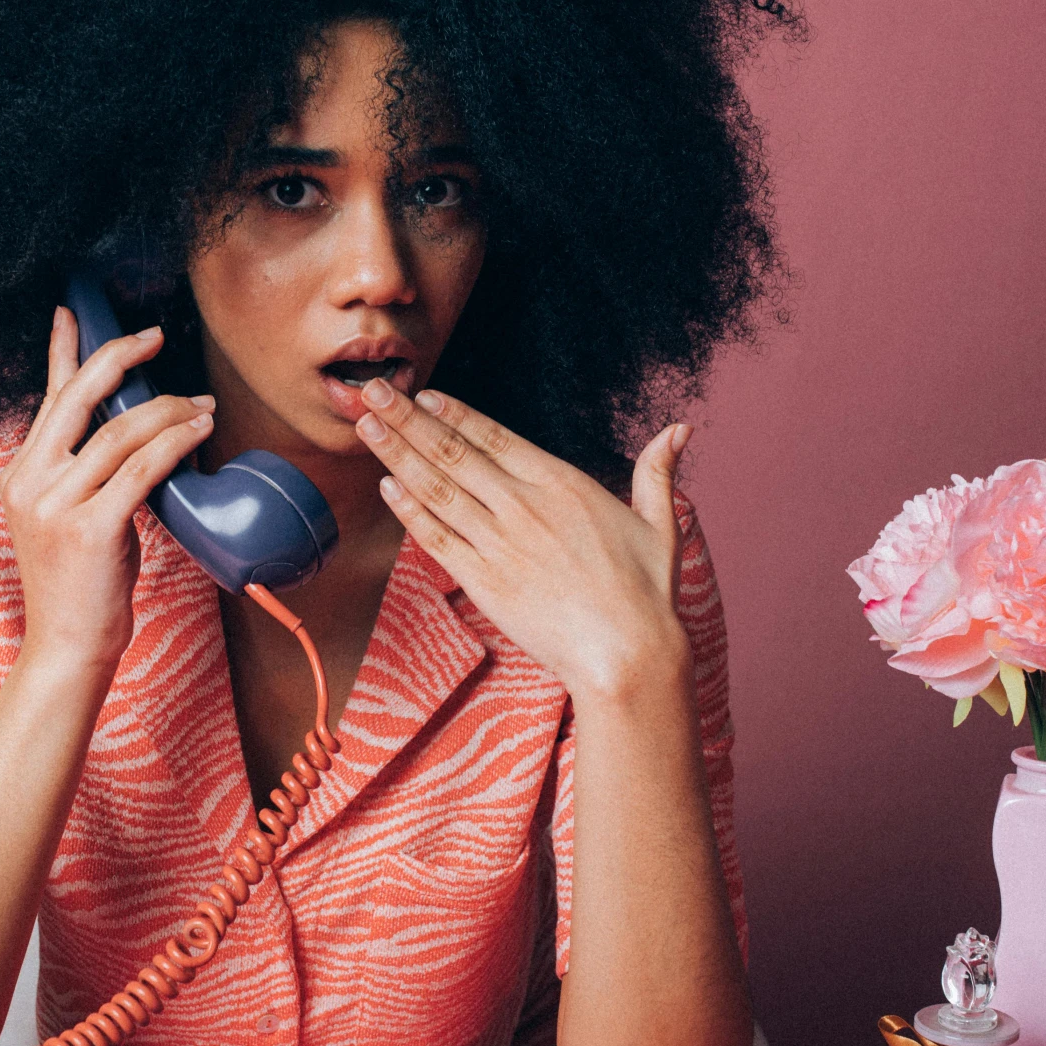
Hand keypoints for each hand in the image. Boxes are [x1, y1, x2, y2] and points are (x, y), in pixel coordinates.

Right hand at [0, 307, 214, 672]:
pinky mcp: (89, 529)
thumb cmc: (81, 585)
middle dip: (120, 357)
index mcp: (20, 474)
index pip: (46, 398)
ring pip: (120, 431)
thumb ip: (90, 475)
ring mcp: (55, 505)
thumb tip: (138, 434)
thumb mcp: (73, 518)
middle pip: (77, 397)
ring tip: (202, 405)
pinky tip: (198, 431)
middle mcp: (30, 481)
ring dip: (169, 409)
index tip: (75, 311)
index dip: (64, 351)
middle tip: (156, 335)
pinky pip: (140, 469)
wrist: (67, 647)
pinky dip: (175, 443)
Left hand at [355, 379, 692, 701]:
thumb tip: (680, 428)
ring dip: (397, 454)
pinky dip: (410, 511)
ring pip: (437, 489)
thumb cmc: (648, 595)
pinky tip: (386, 486)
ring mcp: (501, 545)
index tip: (424, 394)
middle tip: (373, 390)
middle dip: (408, 420)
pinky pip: (438, 539)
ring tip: (366, 425)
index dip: (455, 414)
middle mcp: (524, 508)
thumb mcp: (660, 524)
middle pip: (454, 454)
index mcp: (563, 485)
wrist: (627, 656)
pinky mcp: (485, 583)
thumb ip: (657, 472)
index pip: (496, 439)